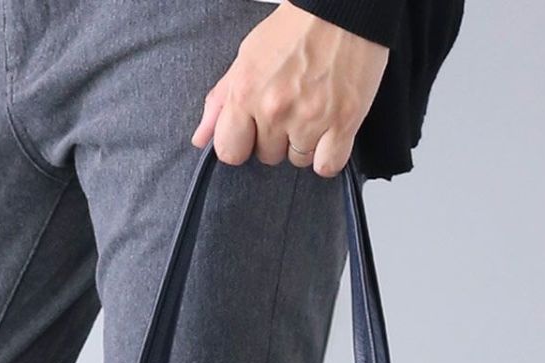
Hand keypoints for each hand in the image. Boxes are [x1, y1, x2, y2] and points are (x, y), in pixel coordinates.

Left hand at [191, 2, 388, 176]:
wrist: (344, 10)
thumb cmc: (297, 28)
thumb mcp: (247, 58)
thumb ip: (221, 101)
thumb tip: (200, 139)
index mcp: (247, 92)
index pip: (230, 151)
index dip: (242, 144)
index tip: (253, 133)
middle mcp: (275, 109)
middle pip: (268, 156)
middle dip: (277, 138)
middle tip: (291, 108)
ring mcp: (310, 119)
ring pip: (298, 160)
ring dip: (305, 144)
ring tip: (314, 111)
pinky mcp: (343, 124)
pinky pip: (327, 166)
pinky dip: (329, 155)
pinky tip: (330, 132)